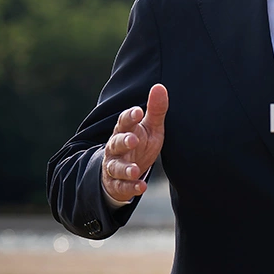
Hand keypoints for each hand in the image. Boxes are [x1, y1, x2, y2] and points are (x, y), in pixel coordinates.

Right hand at [101, 84, 167, 202]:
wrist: (124, 171)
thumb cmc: (140, 144)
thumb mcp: (150, 128)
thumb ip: (156, 110)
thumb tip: (160, 86)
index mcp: (124, 131)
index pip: (124, 121)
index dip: (130, 116)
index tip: (138, 111)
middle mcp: (115, 148)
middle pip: (115, 143)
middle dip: (123, 141)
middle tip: (132, 139)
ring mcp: (114, 166)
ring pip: (115, 167)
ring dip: (125, 168)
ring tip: (135, 170)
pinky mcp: (116, 183)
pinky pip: (121, 186)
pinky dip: (130, 187)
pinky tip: (141, 187)